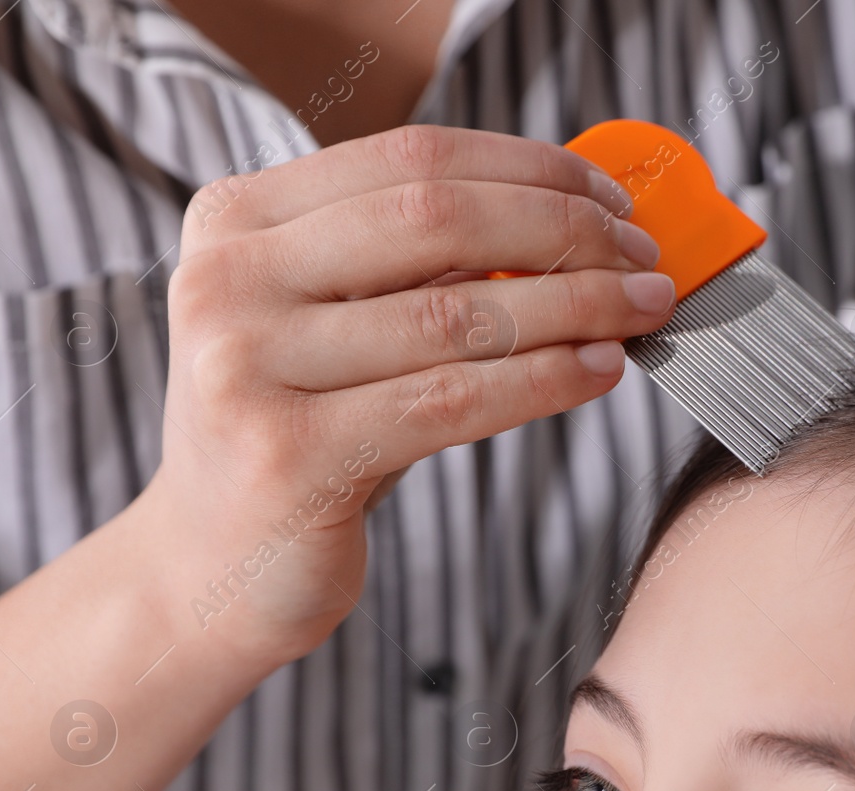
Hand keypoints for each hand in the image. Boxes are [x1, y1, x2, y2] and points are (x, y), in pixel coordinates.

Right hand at [143, 125, 675, 665]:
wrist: (211, 569)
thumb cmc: (299, 435)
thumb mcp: (334, 324)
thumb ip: (416, 266)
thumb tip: (569, 216)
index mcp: (236, 219)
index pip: (411, 157)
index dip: (528, 167)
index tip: (609, 195)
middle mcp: (227, 280)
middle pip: (436, 219)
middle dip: (563, 229)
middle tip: (641, 254)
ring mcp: (246, 368)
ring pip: (457, 315)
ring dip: (576, 305)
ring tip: (643, 309)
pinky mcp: (290, 456)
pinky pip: (454, 402)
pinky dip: (545, 380)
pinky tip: (601, 370)